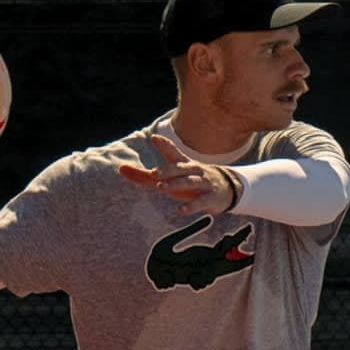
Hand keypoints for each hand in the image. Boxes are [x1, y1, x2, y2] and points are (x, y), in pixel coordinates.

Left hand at [118, 134, 237, 215]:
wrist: (229, 188)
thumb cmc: (192, 181)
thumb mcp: (172, 176)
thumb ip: (145, 175)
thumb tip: (120, 168)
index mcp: (184, 164)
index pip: (174, 153)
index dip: (165, 145)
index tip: (155, 138)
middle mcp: (194, 171)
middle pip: (181, 168)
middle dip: (168, 170)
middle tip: (154, 174)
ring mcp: (204, 184)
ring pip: (190, 182)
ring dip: (177, 184)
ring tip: (162, 188)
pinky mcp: (211, 198)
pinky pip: (201, 202)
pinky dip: (191, 206)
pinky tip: (180, 211)